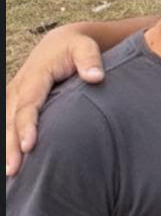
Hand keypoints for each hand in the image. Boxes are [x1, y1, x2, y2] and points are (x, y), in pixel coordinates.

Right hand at [6, 28, 103, 176]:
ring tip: (10, 172)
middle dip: (11, 145)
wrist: (59, 44)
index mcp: (35, 77)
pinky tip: (10, 159)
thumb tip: (96, 78)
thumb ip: (90, 60)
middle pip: (11, 120)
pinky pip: (7, 122)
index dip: (27, 126)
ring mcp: (14, 97)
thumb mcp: (85, 47)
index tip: (29, 146)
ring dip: (6, 147)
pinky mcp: (14, 103)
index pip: (28, 105)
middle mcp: (20, 88)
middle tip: (14, 170)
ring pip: (5, 124)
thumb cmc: (76, 48)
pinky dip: (7, 140)